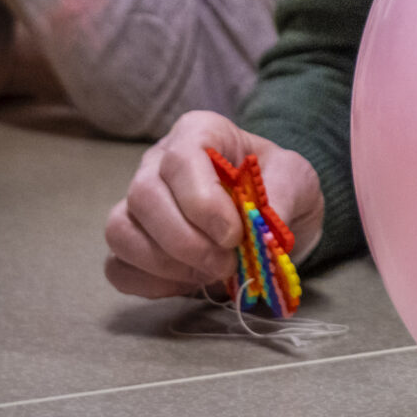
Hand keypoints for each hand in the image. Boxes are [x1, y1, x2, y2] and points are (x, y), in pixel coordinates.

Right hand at [103, 111, 322, 298]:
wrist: (272, 218)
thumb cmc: (279, 186)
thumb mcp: (297, 178)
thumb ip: (284, 192)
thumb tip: (263, 228)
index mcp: (199, 133)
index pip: (181, 159)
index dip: (201, 202)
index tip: (232, 235)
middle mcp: (158, 162)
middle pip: (143, 196)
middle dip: (185, 241)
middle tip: (226, 263)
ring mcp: (138, 204)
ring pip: (121, 231)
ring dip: (165, 263)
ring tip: (210, 272)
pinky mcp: (133, 244)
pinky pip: (118, 266)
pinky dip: (150, 283)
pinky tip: (188, 281)